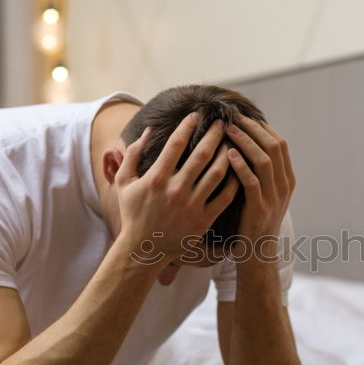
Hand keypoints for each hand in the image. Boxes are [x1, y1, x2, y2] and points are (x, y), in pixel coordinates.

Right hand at [115, 114, 238, 261]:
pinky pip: (225, 196)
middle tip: (223, 122)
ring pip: (217, 173)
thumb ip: (132, 154)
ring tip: (233, 143)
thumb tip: (149, 130)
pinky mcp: (203, 219)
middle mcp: (176, 189)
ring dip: (227, 154)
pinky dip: (234, 181)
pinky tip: (238, 169)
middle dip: (214, 134)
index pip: (177, 143)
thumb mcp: (125, 182)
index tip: (197, 114)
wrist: (144, 249)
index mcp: (156, 177)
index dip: (189, 125)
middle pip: (202, 154)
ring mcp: (191, 205)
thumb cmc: (134, 213)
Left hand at [225, 115, 295, 244]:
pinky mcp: (259, 208)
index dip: (262, 127)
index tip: (243, 116)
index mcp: (287, 179)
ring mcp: (274, 197)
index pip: (279, 143)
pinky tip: (228, 154)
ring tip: (228, 130)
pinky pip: (251, 181)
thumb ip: (260, 172)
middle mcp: (284, 186)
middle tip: (233, 117)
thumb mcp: (264, 193)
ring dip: (245, 142)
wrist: (257, 254)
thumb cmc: (253, 220)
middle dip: (253, 128)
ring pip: (264, 160)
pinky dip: (240, 165)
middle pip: (274, 146)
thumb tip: (246, 143)